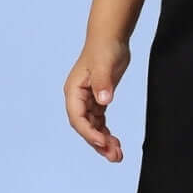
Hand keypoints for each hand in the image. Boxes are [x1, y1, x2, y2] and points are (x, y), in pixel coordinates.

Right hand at [63, 37, 129, 161]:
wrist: (111, 37)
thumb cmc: (105, 47)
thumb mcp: (104, 64)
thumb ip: (103, 83)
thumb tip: (103, 101)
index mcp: (74, 91)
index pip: (78, 118)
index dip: (89, 132)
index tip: (103, 141)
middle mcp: (78, 98)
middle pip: (85, 126)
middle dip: (98, 142)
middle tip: (114, 156)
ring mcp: (88, 100)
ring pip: (93, 126)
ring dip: (104, 141)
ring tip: (117, 155)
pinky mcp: (98, 98)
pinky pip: (100, 121)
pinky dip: (106, 132)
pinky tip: (115, 142)